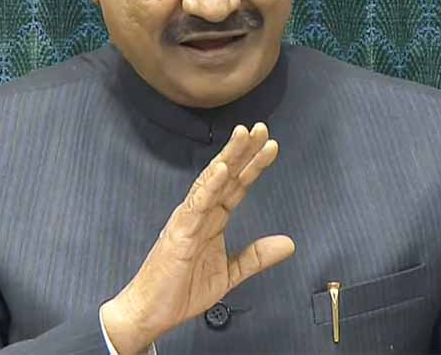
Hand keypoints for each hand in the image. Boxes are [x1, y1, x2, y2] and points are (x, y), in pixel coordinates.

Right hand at [101, 123, 295, 353]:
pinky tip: (222, 168)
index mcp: (212, 219)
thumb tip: (289, 243)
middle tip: (261, 127)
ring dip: (228, 157)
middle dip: (243, 150)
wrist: (151, 313)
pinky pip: (196, 204)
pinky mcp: (179, 232)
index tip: (270, 145)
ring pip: (211, 181)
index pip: (237, 186)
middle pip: (226, 175)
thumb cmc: (181, 290)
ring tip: (244, 135)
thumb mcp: (229, 274)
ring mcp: (188, 219)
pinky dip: (209, 185)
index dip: (253, 165)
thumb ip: (255, 257)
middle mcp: (200, 212)